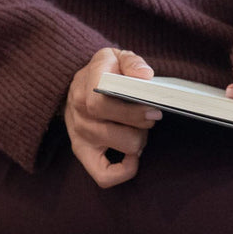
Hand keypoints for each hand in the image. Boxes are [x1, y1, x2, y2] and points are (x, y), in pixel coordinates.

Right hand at [64, 48, 161, 187]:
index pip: (102, 105)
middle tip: (148, 118)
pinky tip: (132, 157)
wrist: (79, 83)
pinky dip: (125, 170)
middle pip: (117, 132)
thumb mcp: (117, 57)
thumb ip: (132, 62)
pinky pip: (104, 176)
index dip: (133, 111)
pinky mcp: (82, 153)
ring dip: (138, 142)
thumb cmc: (105, 72)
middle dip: (143, 127)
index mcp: (86, 84)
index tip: (154, 110)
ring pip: (120, 148)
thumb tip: (145, 76)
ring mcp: (79, 134)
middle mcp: (79, 111)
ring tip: (138, 131)